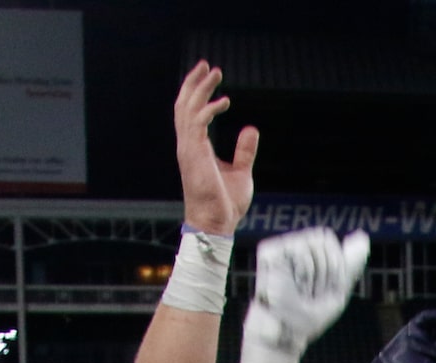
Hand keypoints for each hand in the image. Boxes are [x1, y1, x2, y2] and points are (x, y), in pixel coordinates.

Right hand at [174, 60, 257, 238]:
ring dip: (200, 88)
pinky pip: (198, 123)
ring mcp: (189, 149)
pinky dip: (209, 109)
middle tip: (207, 65)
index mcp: (196, 148)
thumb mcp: (241, 171)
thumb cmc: (226, 204)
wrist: (217, 223)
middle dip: (195, 83)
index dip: (198, 93)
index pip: (192, 113)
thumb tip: (250, 130)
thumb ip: (244, 151)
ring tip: (214, 72)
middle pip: (185, 105)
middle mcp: (189, 145)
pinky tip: (224, 101)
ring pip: (188, 109)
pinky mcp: (194, 154)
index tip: (211, 78)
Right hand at [249, 228, 369, 351]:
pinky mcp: (268, 252)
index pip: (328, 240)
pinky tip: (291, 283)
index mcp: (309, 252)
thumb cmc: (311, 314)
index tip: (324, 286)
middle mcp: (293, 245)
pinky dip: (303, 271)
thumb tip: (362, 236)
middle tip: (312, 290)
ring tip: (302, 289)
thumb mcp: (337, 287)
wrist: (291, 331)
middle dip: (327, 270)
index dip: (334, 265)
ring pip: (312, 244)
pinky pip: (298, 249)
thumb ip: (350, 261)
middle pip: (323, 239)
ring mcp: (280, 248)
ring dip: (315, 274)